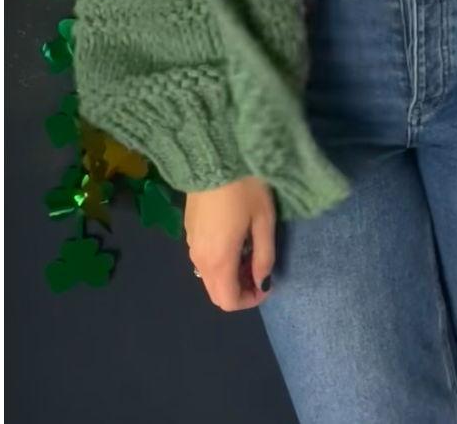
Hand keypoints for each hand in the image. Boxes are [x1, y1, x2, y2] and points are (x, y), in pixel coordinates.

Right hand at [184, 176, 275, 311]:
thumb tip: (263, 282)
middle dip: (240, 289)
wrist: (214, 154)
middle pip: (216, 292)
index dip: (250, 300)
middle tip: (260, 268)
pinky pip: (203, 258)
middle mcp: (198, 258)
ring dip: (230, 274)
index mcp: (218, 260)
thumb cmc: (245, 187)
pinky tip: (235, 238)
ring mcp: (190, 243)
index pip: (228, 301)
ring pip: (208, 276)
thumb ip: (264, 256)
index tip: (268, 283)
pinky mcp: (188, 229)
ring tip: (251, 251)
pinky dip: (220, 260)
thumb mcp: (263, 220)